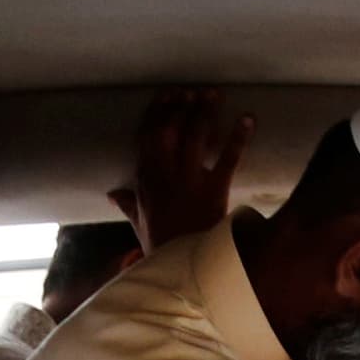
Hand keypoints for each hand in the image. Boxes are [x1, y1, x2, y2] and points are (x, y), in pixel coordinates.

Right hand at [117, 89, 250, 253]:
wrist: (185, 268)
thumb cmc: (161, 246)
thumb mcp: (139, 224)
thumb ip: (128, 205)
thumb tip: (112, 194)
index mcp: (145, 181)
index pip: (147, 137)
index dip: (158, 112)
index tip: (166, 95)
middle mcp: (165, 176)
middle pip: (170, 130)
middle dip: (180, 106)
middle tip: (190, 91)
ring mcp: (190, 181)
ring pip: (196, 137)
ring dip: (205, 112)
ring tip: (212, 94)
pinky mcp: (215, 190)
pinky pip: (228, 158)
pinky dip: (239, 136)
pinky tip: (248, 117)